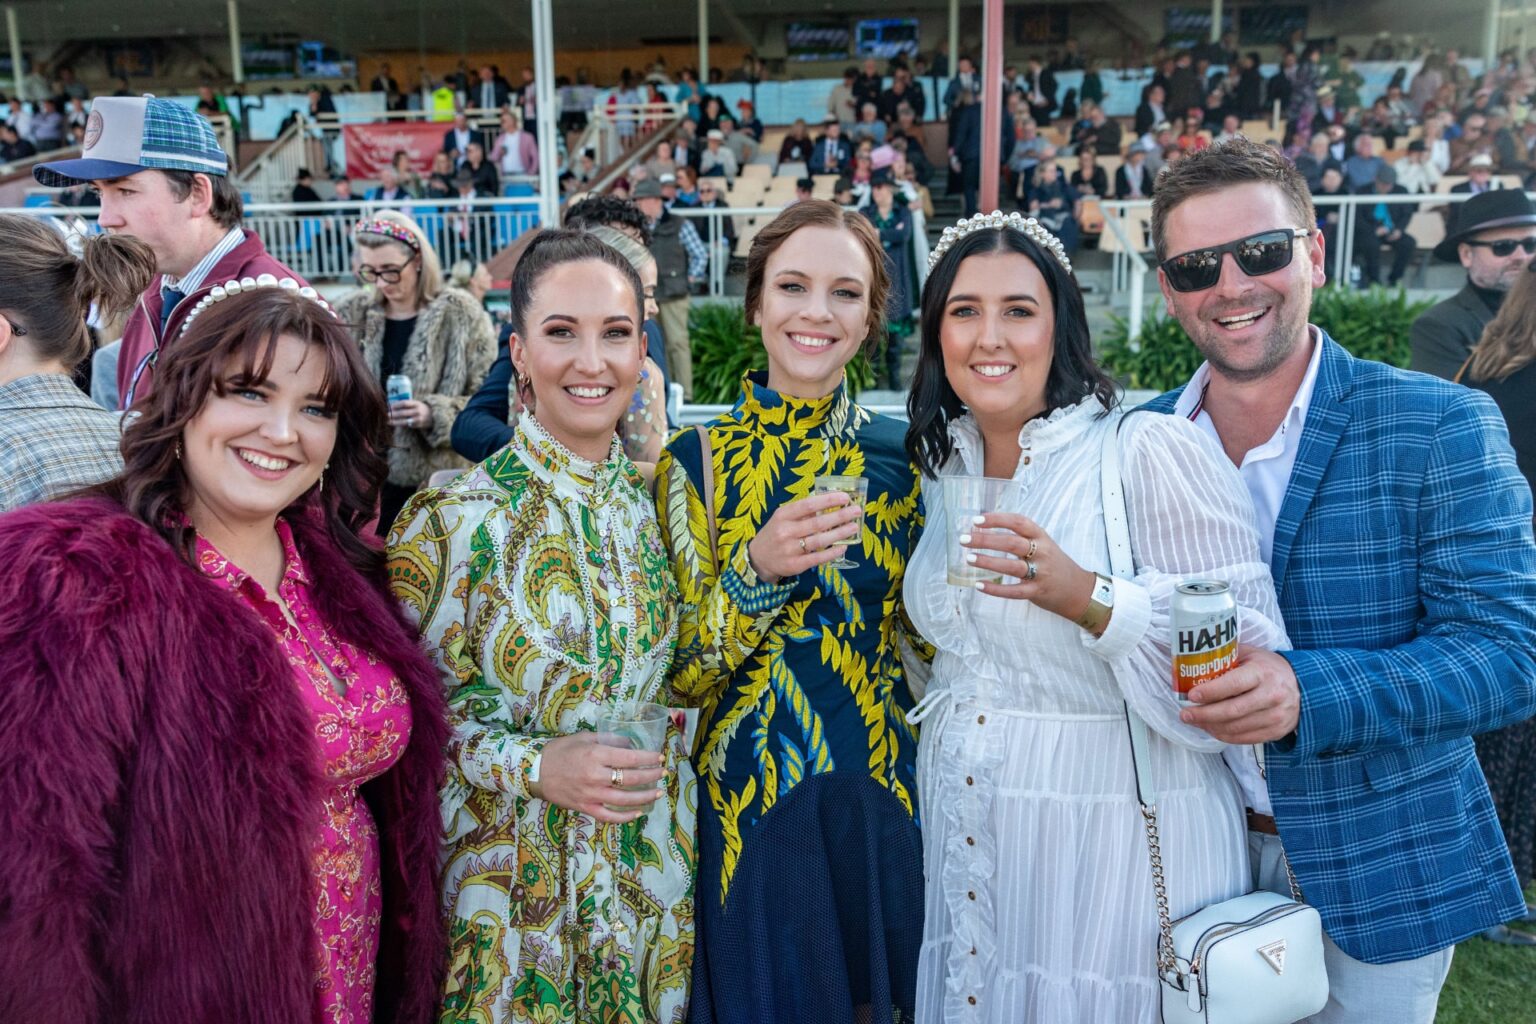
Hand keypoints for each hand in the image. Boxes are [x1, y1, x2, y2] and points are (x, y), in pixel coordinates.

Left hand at [389, 399, 433, 429]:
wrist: (434, 416)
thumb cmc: (421, 408)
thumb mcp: (416, 403)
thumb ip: (407, 404)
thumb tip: (392, 405)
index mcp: (417, 403)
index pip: (404, 403)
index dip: (396, 405)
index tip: (390, 406)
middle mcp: (418, 411)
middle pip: (403, 413)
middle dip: (393, 414)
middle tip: (386, 414)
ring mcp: (419, 419)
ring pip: (405, 421)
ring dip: (395, 421)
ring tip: (388, 421)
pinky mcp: (419, 425)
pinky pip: (408, 425)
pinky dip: (401, 425)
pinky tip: (395, 424)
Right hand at [529, 732, 666, 822]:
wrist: (534, 771)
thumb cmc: (559, 751)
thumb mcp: (584, 737)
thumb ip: (608, 740)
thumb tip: (630, 744)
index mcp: (595, 755)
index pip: (629, 758)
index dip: (648, 759)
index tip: (660, 757)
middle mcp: (595, 776)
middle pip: (631, 778)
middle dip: (651, 775)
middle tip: (663, 773)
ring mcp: (591, 795)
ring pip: (624, 800)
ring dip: (645, 797)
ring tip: (658, 792)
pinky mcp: (585, 808)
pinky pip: (609, 817)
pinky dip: (625, 817)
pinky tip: (638, 813)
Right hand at [746, 492, 862, 583]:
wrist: (758, 558)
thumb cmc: (776, 533)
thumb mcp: (783, 517)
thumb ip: (802, 512)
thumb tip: (829, 502)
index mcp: (783, 515)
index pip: (807, 505)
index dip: (827, 500)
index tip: (845, 497)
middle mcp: (785, 531)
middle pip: (817, 523)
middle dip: (839, 516)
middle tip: (857, 511)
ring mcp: (790, 549)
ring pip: (819, 541)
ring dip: (839, 533)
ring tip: (854, 527)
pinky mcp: (795, 565)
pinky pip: (817, 558)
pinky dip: (832, 552)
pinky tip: (843, 547)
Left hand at [963, 513, 1094, 621]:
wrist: (1078, 589)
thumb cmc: (1053, 563)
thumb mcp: (1042, 544)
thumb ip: (1020, 538)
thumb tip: (984, 530)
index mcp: (1041, 536)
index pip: (1018, 522)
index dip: (997, 519)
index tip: (976, 520)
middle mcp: (1042, 552)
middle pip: (1012, 542)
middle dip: (986, 540)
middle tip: (964, 539)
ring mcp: (1041, 573)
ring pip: (1012, 566)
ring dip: (988, 561)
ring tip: (969, 558)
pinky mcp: (1037, 592)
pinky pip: (1014, 591)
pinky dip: (995, 589)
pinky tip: (979, 585)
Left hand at [1179, 644, 1300, 743]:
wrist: (1304, 687)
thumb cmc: (1269, 668)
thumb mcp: (1251, 655)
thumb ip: (1227, 657)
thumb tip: (1193, 662)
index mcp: (1262, 673)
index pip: (1233, 684)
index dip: (1210, 691)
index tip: (1191, 695)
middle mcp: (1271, 695)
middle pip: (1232, 711)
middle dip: (1204, 714)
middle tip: (1185, 714)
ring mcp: (1275, 716)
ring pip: (1236, 728)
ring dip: (1210, 727)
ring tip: (1195, 721)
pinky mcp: (1276, 731)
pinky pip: (1244, 738)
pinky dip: (1224, 736)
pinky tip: (1211, 728)